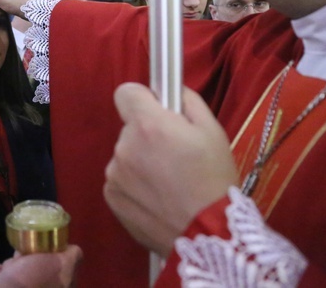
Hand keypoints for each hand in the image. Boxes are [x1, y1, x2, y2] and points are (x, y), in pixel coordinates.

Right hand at [0, 245, 82, 287]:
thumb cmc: (32, 280)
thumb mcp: (63, 264)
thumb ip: (73, 256)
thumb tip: (74, 250)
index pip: (60, 268)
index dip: (51, 254)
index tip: (42, 246)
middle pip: (36, 267)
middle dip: (26, 257)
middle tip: (22, 256)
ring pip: (18, 271)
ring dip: (10, 265)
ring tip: (8, 270)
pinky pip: (1, 279)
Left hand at [103, 84, 237, 256]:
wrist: (208, 235)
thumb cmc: (214, 180)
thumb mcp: (213, 131)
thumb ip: (187, 101)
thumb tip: (170, 89)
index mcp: (148, 124)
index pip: (125, 92)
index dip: (142, 99)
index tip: (157, 111)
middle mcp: (124, 146)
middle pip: (130, 129)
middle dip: (148, 136)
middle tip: (174, 157)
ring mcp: (114, 173)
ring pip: (126, 156)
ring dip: (140, 162)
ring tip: (168, 184)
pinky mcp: (111, 197)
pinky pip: (121, 180)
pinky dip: (134, 185)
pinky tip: (157, 199)